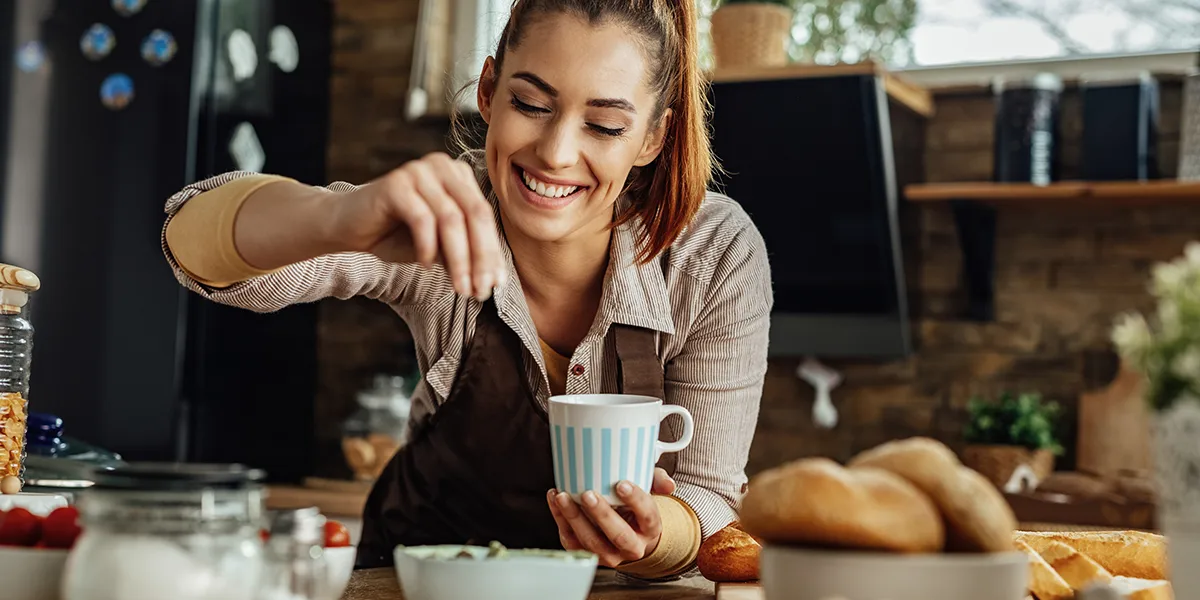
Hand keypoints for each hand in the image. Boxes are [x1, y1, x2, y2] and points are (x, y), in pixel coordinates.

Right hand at [330, 152, 505, 299]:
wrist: (347, 227)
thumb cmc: (396, 235)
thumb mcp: (438, 246)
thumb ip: (464, 253)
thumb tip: (493, 279)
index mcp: (458, 176)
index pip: (484, 216)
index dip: (492, 252)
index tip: (496, 285)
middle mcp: (442, 166)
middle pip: (474, 215)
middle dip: (481, 257)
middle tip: (481, 290)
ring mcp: (419, 171)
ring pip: (451, 219)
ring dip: (459, 259)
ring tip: (460, 287)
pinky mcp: (396, 183)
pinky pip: (422, 219)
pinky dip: (428, 247)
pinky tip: (425, 265)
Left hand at [547, 468, 675, 566]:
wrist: (629, 533)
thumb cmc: (636, 509)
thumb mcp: (650, 492)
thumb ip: (657, 481)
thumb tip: (668, 484)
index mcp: (650, 528)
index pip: (647, 515)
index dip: (635, 500)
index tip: (622, 484)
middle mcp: (632, 546)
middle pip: (618, 535)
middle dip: (601, 514)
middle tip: (588, 493)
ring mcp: (609, 554)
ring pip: (592, 542)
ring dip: (575, 518)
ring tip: (563, 496)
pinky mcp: (588, 553)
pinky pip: (572, 541)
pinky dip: (560, 520)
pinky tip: (555, 499)